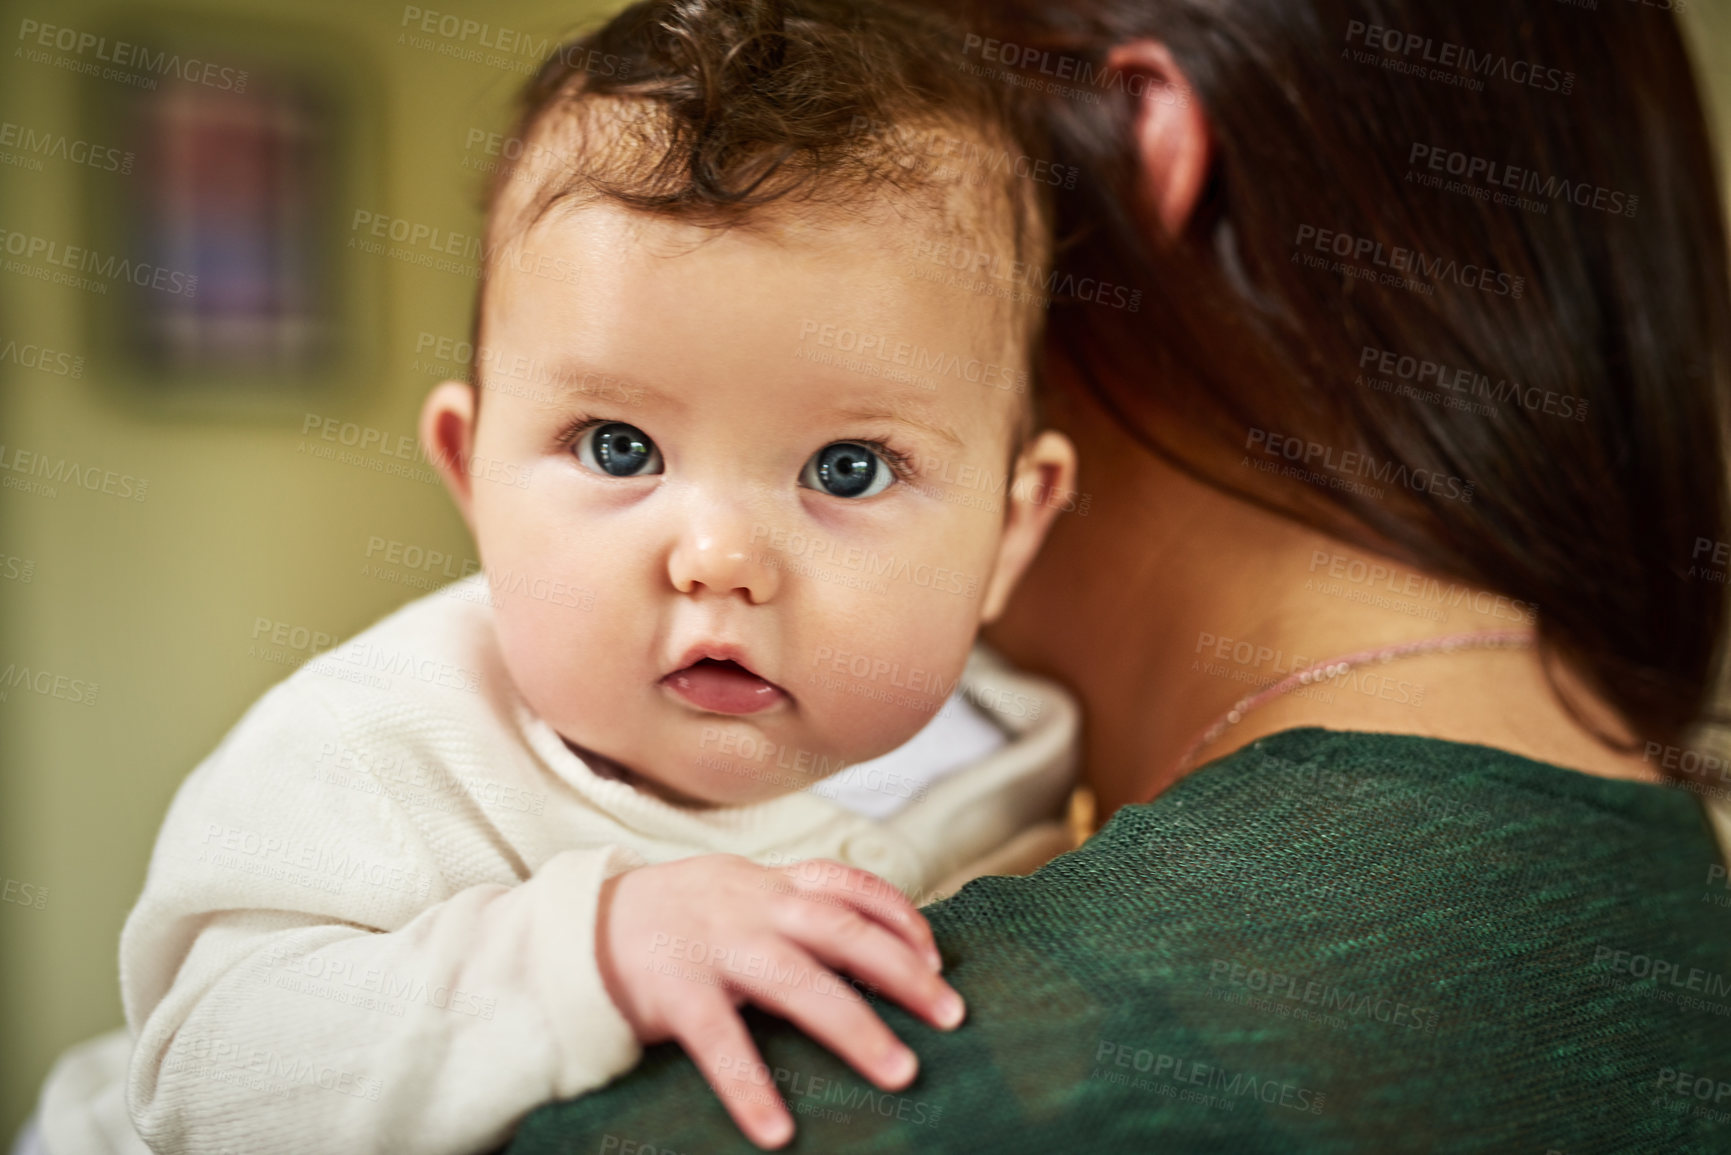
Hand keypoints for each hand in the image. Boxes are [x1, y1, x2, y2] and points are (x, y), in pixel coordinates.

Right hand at [594, 855, 965, 1148]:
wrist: (578, 926)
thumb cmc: (675, 920)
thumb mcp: (736, 895)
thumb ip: (792, 911)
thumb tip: (874, 949)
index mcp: (768, 884)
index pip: (848, 884)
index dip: (900, 915)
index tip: (937, 955)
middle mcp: (750, 906)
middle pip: (843, 930)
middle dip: (903, 971)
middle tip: (951, 1015)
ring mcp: (714, 946)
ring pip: (798, 982)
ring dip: (855, 1027)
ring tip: (900, 1072)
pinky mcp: (674, 990)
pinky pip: (719, 1042)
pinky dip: (750, 1086)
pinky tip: (776, 1131)